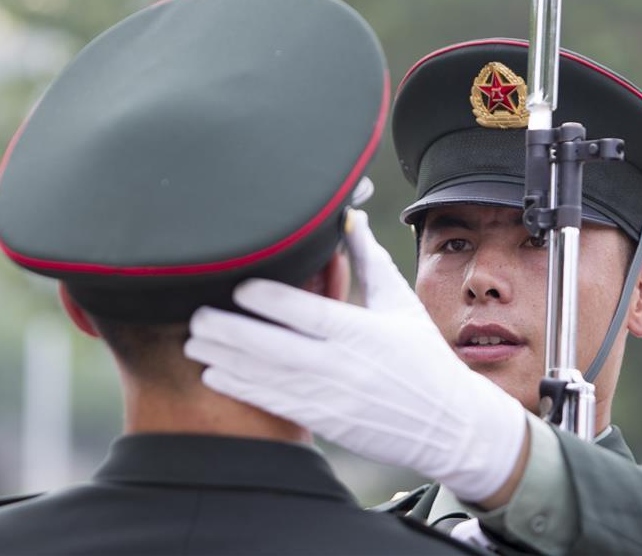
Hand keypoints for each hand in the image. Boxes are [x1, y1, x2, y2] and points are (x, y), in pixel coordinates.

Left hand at [185, 210, 525, 502]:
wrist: (448, 425)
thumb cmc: (424, 358)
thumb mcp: (400, 305)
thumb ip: (369, 262)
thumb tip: (351, 217)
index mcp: (362, 332)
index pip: (306, 312)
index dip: (267, 298)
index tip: (236, 285)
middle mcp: (343, 366)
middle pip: (273, 346)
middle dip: (228, 330)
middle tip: (196, 314)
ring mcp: (331, 398)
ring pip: (265, 377)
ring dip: (224, 359)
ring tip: (193, 341)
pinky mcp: (325, 422)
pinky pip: (274, 404)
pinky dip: (241, 389)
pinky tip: (215, 374)